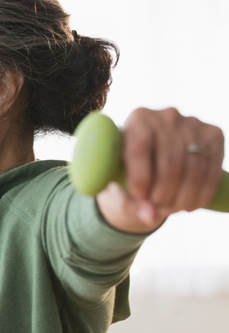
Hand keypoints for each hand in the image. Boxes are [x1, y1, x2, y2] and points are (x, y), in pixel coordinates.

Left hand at [97, 107, 224, 231]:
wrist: (153, 157)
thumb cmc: (127, 170)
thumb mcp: (120, 183)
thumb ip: (129, 201)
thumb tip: (150, 217)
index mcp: (137, 119)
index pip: (140, 148)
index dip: (140, 177)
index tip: (140, 198)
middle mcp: (166, 116)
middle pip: (170, 162)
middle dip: (164, 194)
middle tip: (157, 209)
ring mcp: (193, 123)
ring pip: (194, 168)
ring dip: (183, 197)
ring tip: (171, 209)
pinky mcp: (214, 134)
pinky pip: (212, 169)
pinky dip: (203, 193)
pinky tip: (191, 205)